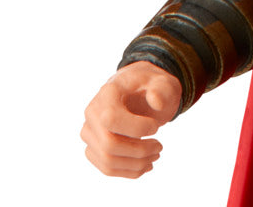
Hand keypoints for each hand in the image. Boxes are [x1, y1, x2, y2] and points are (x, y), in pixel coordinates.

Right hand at [81, 61, 181, 177]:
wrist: (139, 90)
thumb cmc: (151, 86)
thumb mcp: (162, 82)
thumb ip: (162, 89)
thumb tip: (156, 102)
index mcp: (108, 92)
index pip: (111, 119)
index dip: (136, 128)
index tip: (156, 126)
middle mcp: (92, 112)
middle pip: (109, 145)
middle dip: (139, 151)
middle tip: (160, 147)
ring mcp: (90, 132)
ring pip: (107, 161)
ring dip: (136, 164)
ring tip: (156, 156)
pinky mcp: (93, 147)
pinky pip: (106, 167)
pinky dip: (128, 171)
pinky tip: (146, 165)